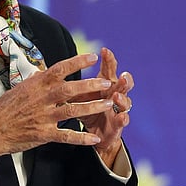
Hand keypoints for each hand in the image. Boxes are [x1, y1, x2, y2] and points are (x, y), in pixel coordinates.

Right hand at [0, 53, 114, 167]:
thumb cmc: (3, 109)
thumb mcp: (18, 88)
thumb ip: (34, 81)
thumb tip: (42, 72)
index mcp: (36, 84)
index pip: (60, 69)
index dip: (78, 62)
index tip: (93, 57)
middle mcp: (42, 98)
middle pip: (70, 89)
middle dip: (90, 85)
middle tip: (107, 83)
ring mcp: (44, 116)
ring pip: (73, 110)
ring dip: (92, 107)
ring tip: (108, 105)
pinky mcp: (44, 134)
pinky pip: (67, 136)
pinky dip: (82, 138)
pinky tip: (95, 138)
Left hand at [73, 47, 133, 167]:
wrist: (94, 135)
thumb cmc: (86, 111)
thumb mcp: (78, 96)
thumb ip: (74, 84)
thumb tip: (59, 68)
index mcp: (105, 86)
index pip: (108, 70)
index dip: (108, 60)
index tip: (104, 51)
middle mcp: (115, 95)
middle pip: (122, 84)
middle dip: (124, 79)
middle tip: (122, 75)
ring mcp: (118, 110)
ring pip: (125, 102)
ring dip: (123, 98)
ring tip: (117, 96)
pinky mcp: (118, 125)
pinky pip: (122, 121)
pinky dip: (123, 119)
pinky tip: (122, 117)